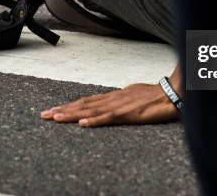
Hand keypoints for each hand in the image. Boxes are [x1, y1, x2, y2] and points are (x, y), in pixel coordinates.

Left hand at [40, 83, 177, 127]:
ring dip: (71, 114)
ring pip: (90, 110)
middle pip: (83, 104)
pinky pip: (108, 118)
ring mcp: (119, 105)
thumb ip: (121, 100)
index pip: (87, 101)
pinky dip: (94, 121)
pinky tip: (82, 124)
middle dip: (63, 110)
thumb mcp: (134, 96)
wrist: (173, 93)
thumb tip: (113, 104)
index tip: (54, 109)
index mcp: (114, 96)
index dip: (70, 105)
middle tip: (44, 115)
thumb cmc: (156, 95)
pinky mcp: (128, 114)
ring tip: (55, 118)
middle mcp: (113, 99)